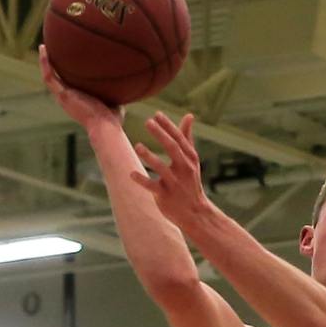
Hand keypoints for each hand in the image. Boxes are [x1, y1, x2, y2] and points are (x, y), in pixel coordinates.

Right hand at [39, 44, 121, 131]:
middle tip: (51, 51)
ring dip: (45, 62)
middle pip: (56, 80)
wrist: (105, 126)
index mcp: (76, 101)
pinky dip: (45, 63)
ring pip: (49, 77)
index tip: (65, 62)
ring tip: (43, 46)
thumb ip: (115, 91)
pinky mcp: (62, 95)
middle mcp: (67, 99)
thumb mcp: (115, 101)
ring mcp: (63, 97)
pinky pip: (49, 76)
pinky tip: (44, 49)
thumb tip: (126, 79)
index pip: (68, 85)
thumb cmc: (112, 120)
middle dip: (52, 66)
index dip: (65, 74)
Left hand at [132, 112, 220, 237]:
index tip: (156, 114)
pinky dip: (141, 181)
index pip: (179, 139)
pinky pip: (152, 187)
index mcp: (190, 158)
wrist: (195, 212)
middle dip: (161, 134)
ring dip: (150, 157)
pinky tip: (130, 174)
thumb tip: (189, 115)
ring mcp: (175, 183)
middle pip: (172, 148)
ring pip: (162, 168)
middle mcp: (184, 169)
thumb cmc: (190, 182)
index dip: (168, 126)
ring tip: (138, 146)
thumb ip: (187, 138)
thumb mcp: (191, 160)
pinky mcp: (165, 196)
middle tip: (147, 122)